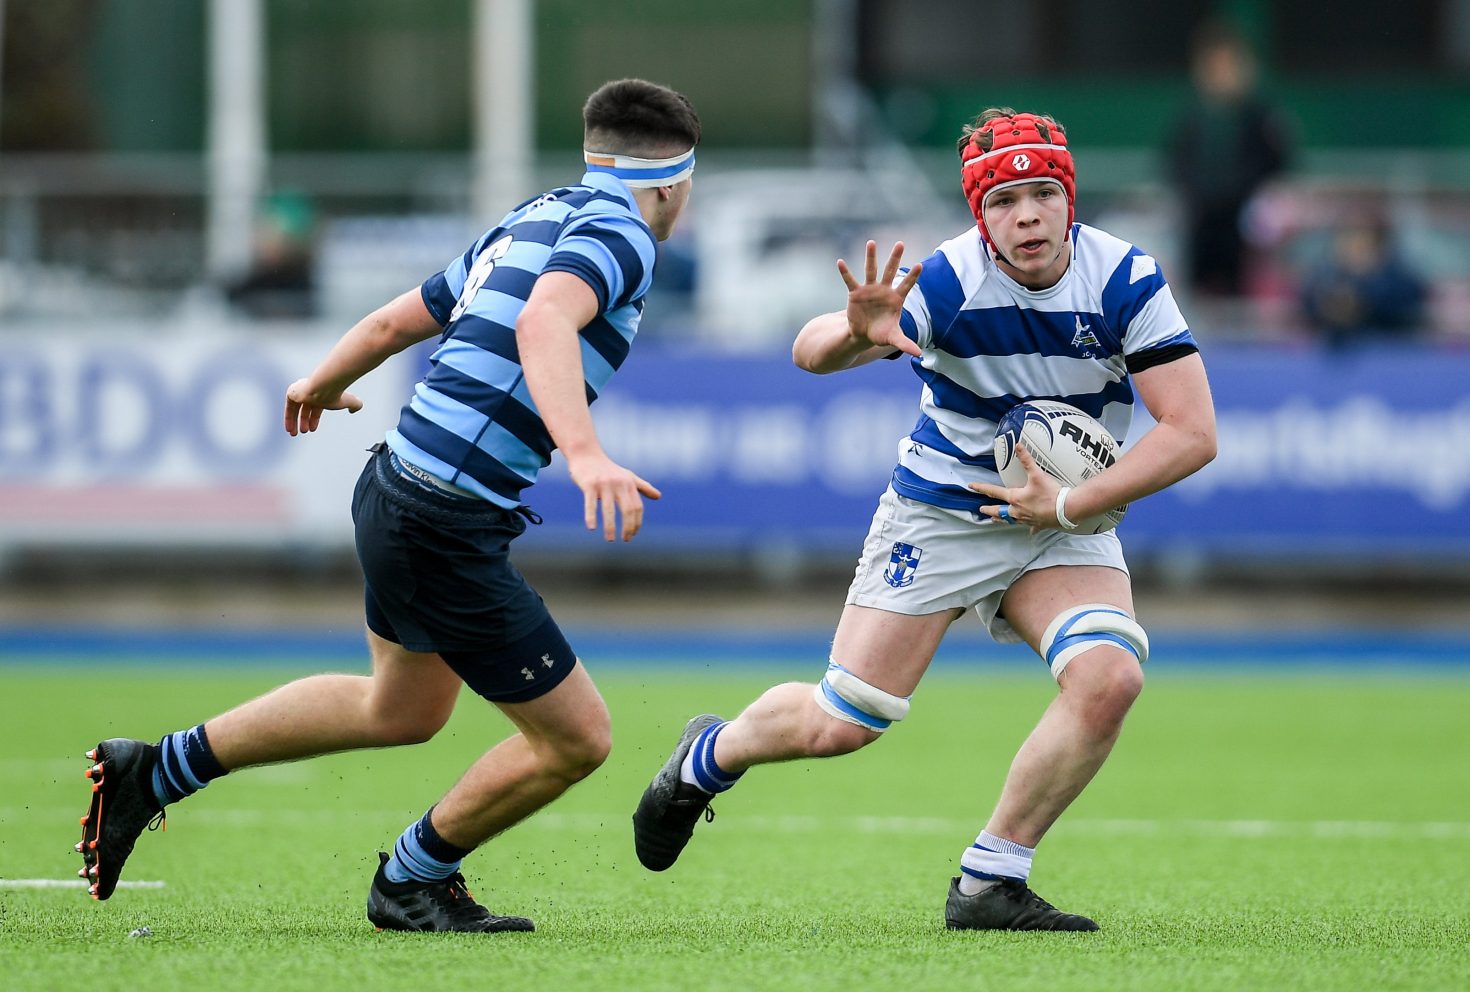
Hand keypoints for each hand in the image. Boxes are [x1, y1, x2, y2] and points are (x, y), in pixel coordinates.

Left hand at [284, 378, 362, 435]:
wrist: (325, 385)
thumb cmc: (336, 393)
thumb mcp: (349, 401)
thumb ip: (355, 405)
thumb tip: (353, 410)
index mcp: (321, 394)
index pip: (315, 409)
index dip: (314, 419)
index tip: (313, 429)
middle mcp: (310, 392)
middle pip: (304, 410)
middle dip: (303, 422)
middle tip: (303, 432)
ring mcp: (300, 392)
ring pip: (294, 410)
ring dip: (294, 422)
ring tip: (294, 434)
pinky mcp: (292, 393)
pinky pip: (288, 408)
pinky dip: (288, 418)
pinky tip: (289, 427)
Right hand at [566, 451, 661, 541]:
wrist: (586, 454)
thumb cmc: (608, 469)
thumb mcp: (628, 476)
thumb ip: (643, 487)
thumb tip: (659, 496)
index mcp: (629, 484)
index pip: (637, 507)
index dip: (636, 523)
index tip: (633, 534)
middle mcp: (618, 484)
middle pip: (628, 509)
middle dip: (628, 527)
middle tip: (626, 540)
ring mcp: (603, 484)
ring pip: (609, 510)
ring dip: (610, 527)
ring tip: (611, 540)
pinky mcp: (589, 484)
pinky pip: (590, 504)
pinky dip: (591, 517)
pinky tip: (592, 528)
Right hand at [836, 241, 922, 358]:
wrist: (863, 334)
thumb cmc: (882, 333)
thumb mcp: (893, 338)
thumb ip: (905, 344)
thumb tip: (919, 354)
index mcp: (896, 299)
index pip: (906, 285)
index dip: (912, 277)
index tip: (920, 266)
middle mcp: (884, 290)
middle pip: (890, 271)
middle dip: (895, 258)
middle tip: (900, 243)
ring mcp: (870, 289)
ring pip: (871, 270)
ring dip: (871, 257)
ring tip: (871, 242)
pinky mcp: (856, 293)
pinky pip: (850, 280)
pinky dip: (845, 272)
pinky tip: (840, 262)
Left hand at [969, 445, 1060, 532]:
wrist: (1067, 509)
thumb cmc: (1051, 493)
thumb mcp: (1037, 474)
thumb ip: (1026, 460)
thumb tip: (1018, 446)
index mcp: (1015, 498)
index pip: (994, 491)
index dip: (981, 488)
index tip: (971, 486)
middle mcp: (1018, 511)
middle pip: (999, 511)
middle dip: (989, 510)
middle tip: (981, 510)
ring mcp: (1027, 519)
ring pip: (1011, 520)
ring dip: (1003, 519)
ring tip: (995, 520)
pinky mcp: (1038, 524)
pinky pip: (1031, 527)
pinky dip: (1030, 528)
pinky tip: (1030, 531)